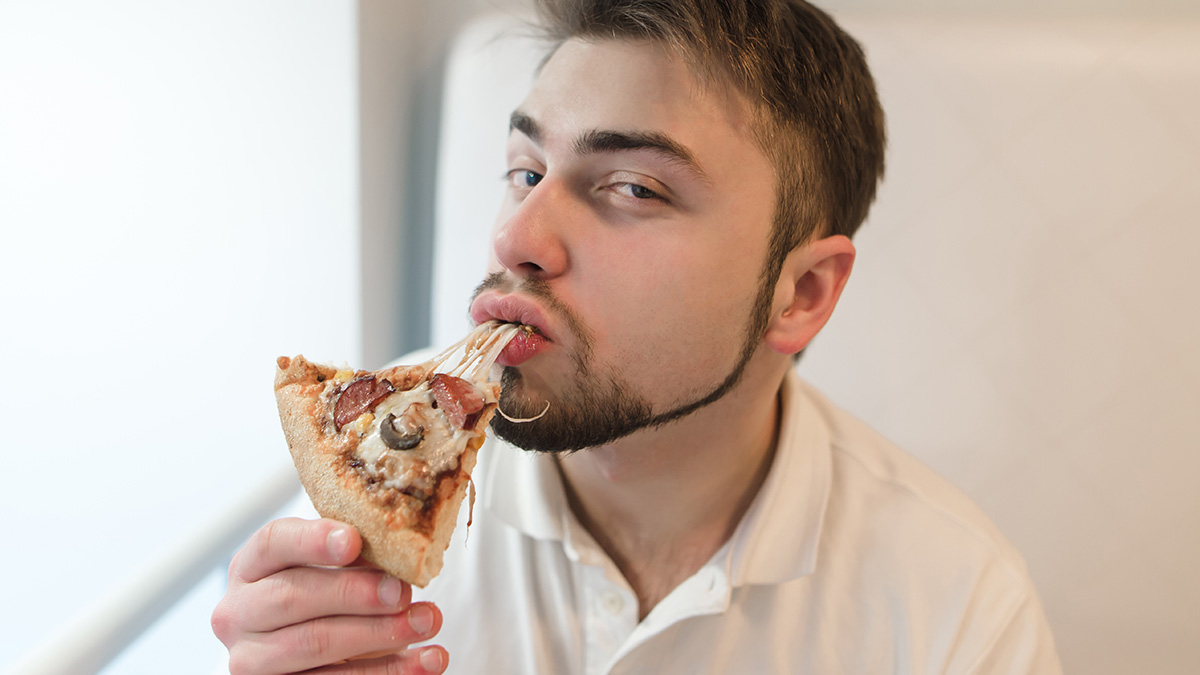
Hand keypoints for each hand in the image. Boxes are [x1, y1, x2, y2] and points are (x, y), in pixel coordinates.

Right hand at [211, 517, 447, 673]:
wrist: (307, 646)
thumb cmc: (322, 595)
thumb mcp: (325, 569)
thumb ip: (349, 557)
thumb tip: (399, 554)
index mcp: (249, 568)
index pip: (272, 543)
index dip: (311, 540)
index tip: (354, 541)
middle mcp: (239, 613)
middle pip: (292, 597)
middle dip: (354, 593)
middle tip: (402, 592)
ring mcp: (252, 659)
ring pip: (313, 644)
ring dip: (379, 634)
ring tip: (427, 621)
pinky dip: (389, 671)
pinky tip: (427, 660)